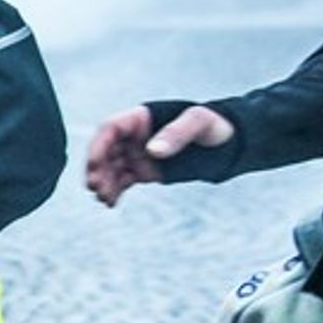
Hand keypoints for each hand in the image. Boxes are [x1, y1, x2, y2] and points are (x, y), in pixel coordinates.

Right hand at [87, 103, 234, 206]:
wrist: (228, 143)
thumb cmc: (214, 126)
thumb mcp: (199, 124)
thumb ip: (176, 134)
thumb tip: (152, 151)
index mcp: (142, 118)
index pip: (111, 129)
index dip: (98, 146)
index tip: (94, 164)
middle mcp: (134, 136)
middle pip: (105, 151)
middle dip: (96, 169)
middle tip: (96, 186)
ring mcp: (137, 154)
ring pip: (110, 168)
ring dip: (103, 183)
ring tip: (105, 199)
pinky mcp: (143, 170)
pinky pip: (121, 181)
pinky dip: (114, 192)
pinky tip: (111, 203)